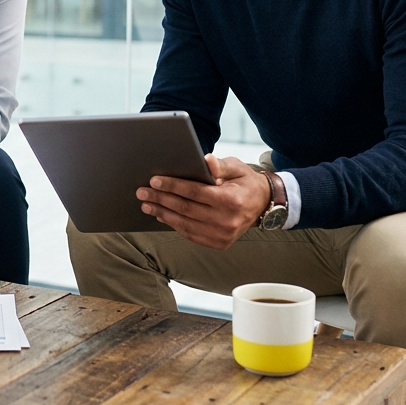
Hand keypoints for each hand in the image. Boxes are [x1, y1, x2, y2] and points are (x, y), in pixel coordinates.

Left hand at [135, 154, 269, 249]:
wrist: (263, 205)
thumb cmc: (245, 182)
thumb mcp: (237, 167)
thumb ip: (220, 165)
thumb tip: (206, 160)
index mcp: (232, 200)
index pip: (195, 192)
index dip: (173, 186)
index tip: (154, 180)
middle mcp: (228, 221)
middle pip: (186, 209)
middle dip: (161, 199)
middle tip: (142, 192)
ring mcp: (223, 235)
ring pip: (185, 224)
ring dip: (162, 213)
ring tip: (146, 204)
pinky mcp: (219, 243)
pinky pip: (190, 234)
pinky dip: (174, 224)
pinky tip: (161, 215)